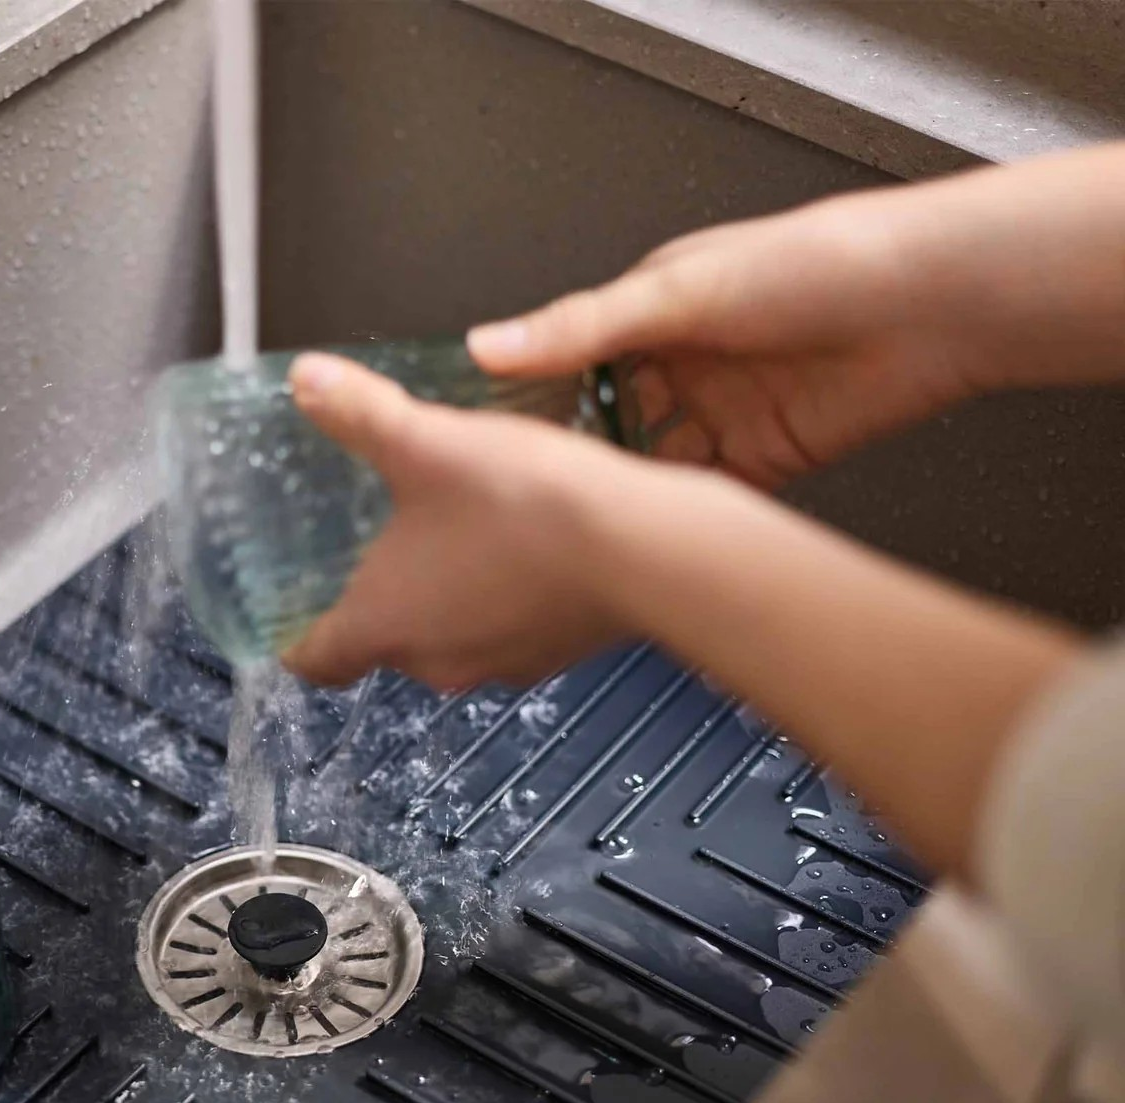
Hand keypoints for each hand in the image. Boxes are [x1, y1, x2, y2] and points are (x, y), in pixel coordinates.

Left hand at [282, 351, 1079, 881]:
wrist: (646, 544)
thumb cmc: (528, 504)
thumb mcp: (427, 442)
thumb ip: (360, 413)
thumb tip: (307, 382)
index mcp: (383, 625)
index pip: (315, 660)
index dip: (295, 639)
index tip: (289, 615)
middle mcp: (435, 661)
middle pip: (381, 644)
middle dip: (373, 599)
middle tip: (372, 544)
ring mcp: (500, 663)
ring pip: (447, 638)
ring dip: (441, 596)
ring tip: (447, 534)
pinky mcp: (555, 653)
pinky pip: (507, 630)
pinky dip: (499, 597)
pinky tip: (516, 544)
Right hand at [469, 193, 972, 489]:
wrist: (927, 305)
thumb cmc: (818, 264)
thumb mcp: (677, 291)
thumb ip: (581, 327)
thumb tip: (491, 344)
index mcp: (653, 311)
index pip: (570, 361)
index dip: (528, 400)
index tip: (483, 437)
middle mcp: (684, 364)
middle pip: (606, 422)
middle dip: (571, 455)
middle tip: (525, 491)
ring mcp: (722, 414)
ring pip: (651, 466)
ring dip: (624, 491)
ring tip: (582, 518)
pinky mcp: (763, 459)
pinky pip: (705, 495)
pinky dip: (679, 515)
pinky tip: (650, 530)